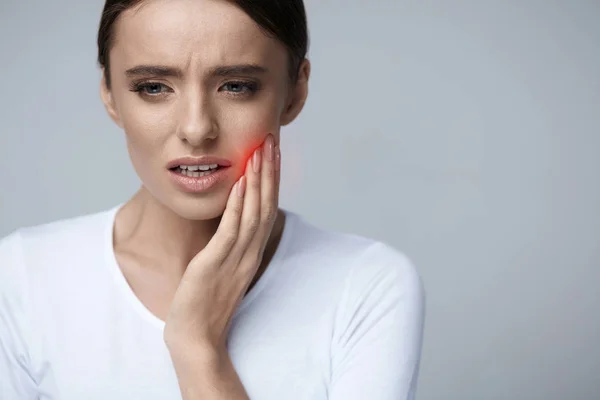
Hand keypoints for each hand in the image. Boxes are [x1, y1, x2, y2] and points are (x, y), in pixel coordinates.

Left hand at [163, 134, 280, 353]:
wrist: (196, 336)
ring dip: (258, 179)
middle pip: (266, 204)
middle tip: (271, 140)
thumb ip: (229, 246)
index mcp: (251, 252)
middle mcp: (249, 252)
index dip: (271, 180)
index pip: (266, 209)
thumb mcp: (222, 269)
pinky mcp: (217, 262)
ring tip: (260, 150)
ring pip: (253, 211)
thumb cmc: (206, 304)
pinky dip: (238, 202)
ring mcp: (236, 257)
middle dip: (269, 171)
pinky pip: (231, 228)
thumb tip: (228, 223)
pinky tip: (240, 181)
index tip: (272, 154)